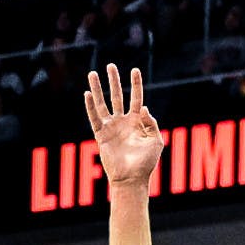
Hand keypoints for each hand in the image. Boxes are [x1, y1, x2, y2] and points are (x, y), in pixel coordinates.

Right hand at [84, 63, 164, 186]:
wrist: (131, 178)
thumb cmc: (146, 163)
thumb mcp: (156, 142)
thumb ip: (152, 124)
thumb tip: (145, 108)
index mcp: (138, 123)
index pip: (137, 99)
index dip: (136, 85)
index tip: (135, 70)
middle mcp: (123, 122)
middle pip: (118, 96)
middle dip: (114, 81)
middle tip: (110, 66)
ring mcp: (111, 127)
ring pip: (103, 103)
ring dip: (98, 88)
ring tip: (92, 73)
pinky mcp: (101, 134)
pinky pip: (94, 117)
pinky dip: (90, 106)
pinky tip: (88, 94)